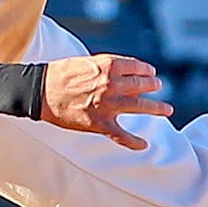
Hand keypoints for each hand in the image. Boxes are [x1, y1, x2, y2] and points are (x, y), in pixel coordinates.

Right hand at [39, 54, 173, 150]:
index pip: (135, 66)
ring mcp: (107, 105)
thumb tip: (121, 71)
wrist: (41, 91)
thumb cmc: (60, 74)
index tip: (151, 72)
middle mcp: (111, 85)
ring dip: (156, 108)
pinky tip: (144, 145)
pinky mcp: (99, 124)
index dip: (146, 70)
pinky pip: (122, 136)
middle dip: (152, 86)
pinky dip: (134, 142)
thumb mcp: (86, 62)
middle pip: (140, 85)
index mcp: (107, 66)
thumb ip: (105, 66)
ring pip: (139, 106)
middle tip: (158, 87)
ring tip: (166, 109)